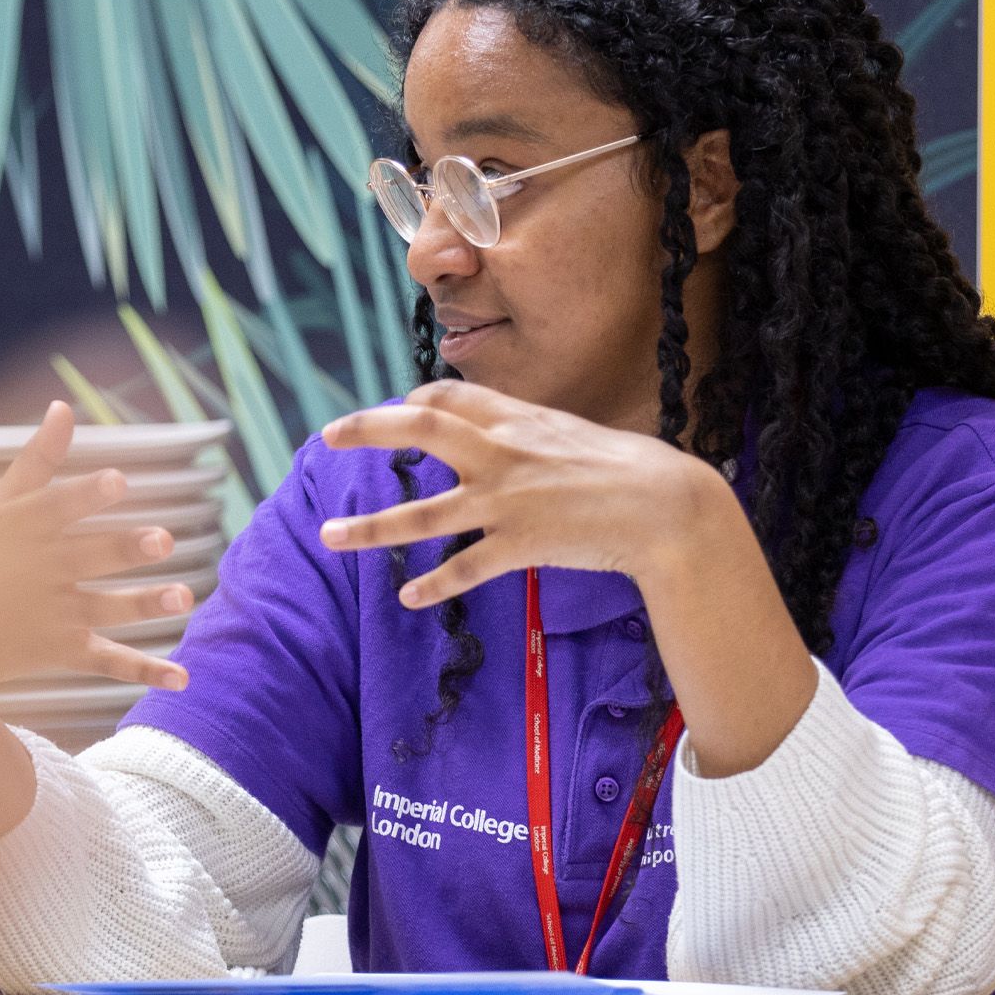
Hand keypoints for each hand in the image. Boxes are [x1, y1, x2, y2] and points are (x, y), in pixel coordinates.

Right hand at [0, 401, 193, 705]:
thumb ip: (38, 459)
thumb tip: (63, 406)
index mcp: (24, 527)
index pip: (59, 506)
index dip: (89, 493)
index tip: (119, 481)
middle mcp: (41, 569)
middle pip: (91, 556)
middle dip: (126, 548)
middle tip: (163, 541)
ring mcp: (53, 612)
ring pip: (107, 608)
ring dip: (144, 604)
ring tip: (182, 598)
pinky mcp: (62, 649)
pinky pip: (108, 661)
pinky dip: (144, 671)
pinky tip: (182, 678)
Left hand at [316, 381, 737, 607]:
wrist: (666, 505)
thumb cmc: (628, 468)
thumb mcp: (570, 433)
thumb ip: (528, 431)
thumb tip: (501, 428)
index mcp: (517, 420)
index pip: (448, 397)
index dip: (413, 402)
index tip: (393, 411)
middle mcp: (502, 453)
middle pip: (420, 430)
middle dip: (367, 430)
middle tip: (327, 436)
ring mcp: (507, 500)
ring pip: (422, 514)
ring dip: (369, 528)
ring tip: (328, 537)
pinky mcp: (521, 544)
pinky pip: (464, 568)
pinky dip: (432, 584)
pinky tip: (407, 596)